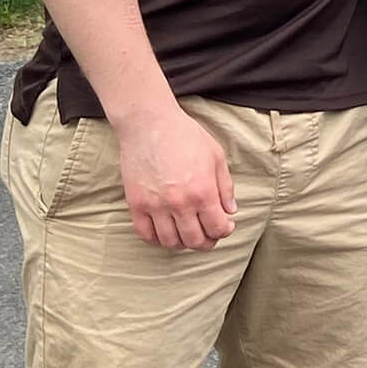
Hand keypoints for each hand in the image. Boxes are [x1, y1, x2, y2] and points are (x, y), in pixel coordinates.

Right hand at [114, 103, 236, 250]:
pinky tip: (166, 230)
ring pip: (170, 242)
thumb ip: (225, 186)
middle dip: (206, 242)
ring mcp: (155, 206)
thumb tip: (231, 210)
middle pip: (194, 241)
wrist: (150, 124)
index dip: (224, 231)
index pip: (217, 228)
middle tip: (209, 235)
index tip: (226, 226)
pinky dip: (157, 239)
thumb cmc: (186, 136)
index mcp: (203, 191)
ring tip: (188, 232)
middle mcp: (179, 203)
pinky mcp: (136, 205)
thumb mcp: (216, 156)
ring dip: (182, 243)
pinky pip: (146, 235)